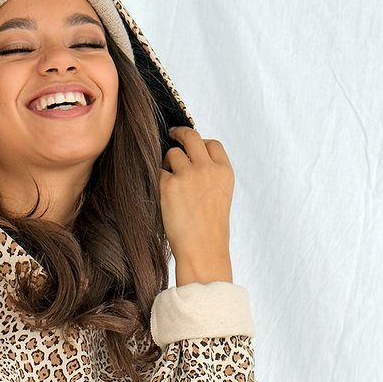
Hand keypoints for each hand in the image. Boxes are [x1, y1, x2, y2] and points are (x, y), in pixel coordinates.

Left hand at [160, 127, 234, 281]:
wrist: (202, 249)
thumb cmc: (209, 230)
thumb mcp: (220, 197)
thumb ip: (210, 176)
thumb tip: (190, 159)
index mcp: (224, 171)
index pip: (212, 144)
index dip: (201, 143)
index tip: (192, 146)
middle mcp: (208, 168)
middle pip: (192, 137)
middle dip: (180, 133)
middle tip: (172, 134)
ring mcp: (188, 174)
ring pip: (172, 153)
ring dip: (167, 162)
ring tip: (168, 180)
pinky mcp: (169, 184)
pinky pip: (158, 172)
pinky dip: (158, 179)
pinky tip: (160, 192)